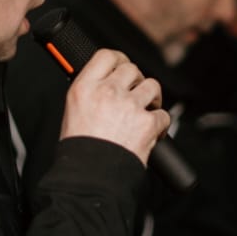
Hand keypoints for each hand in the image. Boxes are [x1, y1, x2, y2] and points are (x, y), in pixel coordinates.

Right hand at [60, 49, 170, 164]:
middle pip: (132, 69)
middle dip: (137, 81)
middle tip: (135, 95)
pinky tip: (151, 133)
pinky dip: (160, 124)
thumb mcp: (73, 113)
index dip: (119, 60)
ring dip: (152, 98)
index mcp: (84, 88)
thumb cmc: (80, 153)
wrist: (90, 179)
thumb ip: (90, 93)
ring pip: (152, 86)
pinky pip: (163, 114)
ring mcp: (129, 106)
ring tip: (145, 111)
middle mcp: (107, 92)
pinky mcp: (147, 123)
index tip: (123, 67)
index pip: (107, 56)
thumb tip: (106, 84)